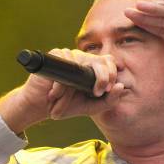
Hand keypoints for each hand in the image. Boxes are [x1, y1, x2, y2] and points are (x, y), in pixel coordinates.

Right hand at [0, 48, 126, 132]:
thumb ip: (109, 101)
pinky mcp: (55, 56)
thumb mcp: (92, 107)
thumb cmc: (68, 105)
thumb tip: (120, 87)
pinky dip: (61, 83)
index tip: (107, 89)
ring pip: (82, 63)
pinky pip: (63, 64)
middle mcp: (84, 59)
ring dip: (75, 87)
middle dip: (102, 76)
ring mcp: (70, 56)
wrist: (43, 107)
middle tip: (98, 92)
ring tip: (64, 99)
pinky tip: (55, 93)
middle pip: (100, 59)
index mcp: (94, 68)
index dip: (111, 73)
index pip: (109, 62)